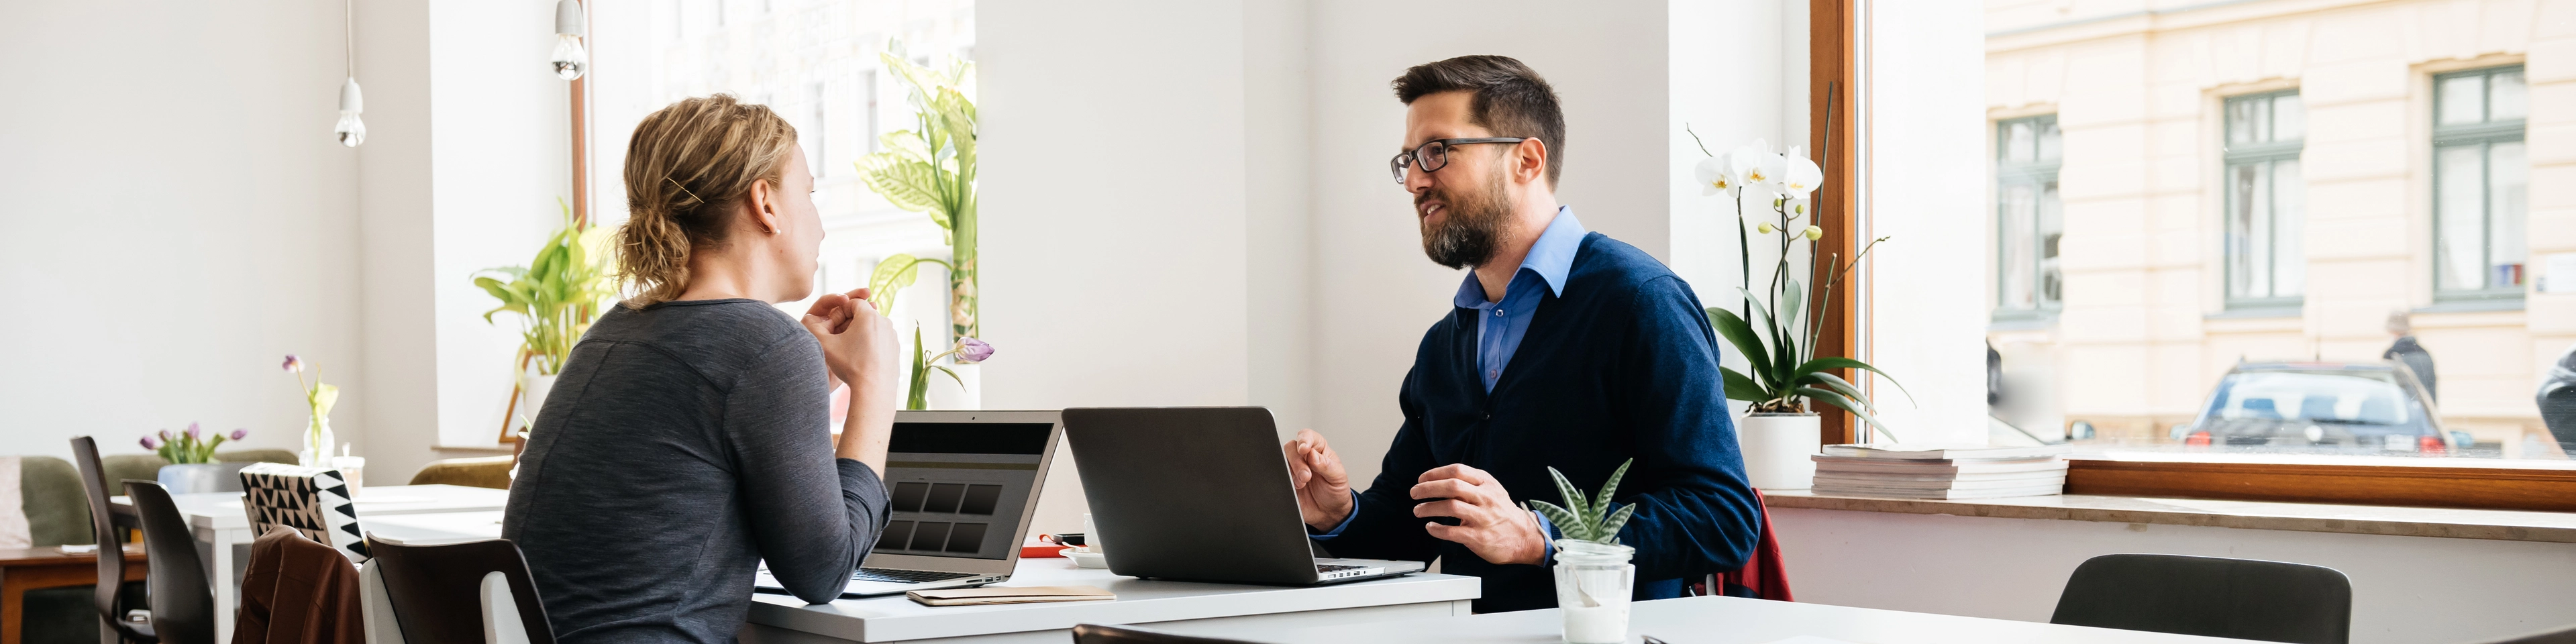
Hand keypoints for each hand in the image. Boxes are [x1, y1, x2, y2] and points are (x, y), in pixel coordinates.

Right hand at [802, 288, 898, 470]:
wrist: (874, 390)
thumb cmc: (850, 366)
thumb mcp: (825, 344)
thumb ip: (813, 327)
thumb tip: (809, 318)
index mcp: (869, 315)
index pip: (851, 302)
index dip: (838, 313)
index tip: (833, 328)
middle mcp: (884, 321)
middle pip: (862, 315)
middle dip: (849, 324)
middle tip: (838, 341)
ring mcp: (892, 335)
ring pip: (871, 328)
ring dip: (859, 335)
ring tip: (849, 352)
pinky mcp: (896, 348)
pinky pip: (880, 340)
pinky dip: (869, 345)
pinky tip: (860, 360)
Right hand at [1282, 429, 1353, 530]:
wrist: (1329, 514)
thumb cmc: (1335, 492)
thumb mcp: (1338, 478)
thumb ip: (1326, 465)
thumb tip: (1313, 454)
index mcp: (1319, 451)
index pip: (1308, 436)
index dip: (1304, 439)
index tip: (1304, 448)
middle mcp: (1304, 458)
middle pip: (1291, 447)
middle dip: (1297, 461)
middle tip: (1306, 476)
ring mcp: (1293, 470)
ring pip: (1282, 461)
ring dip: (1292, 472)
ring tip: (1302, 484)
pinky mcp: (1286, 482)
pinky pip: (1279, 476)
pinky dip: (1286, 481)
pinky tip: (1296, 488)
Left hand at [1412, 464, 1545, 565]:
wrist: (1525, 537)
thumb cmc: (1503, 513)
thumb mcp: (1492, 490)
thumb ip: (1471, 483)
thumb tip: (1442, 479)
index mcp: (1486, 483)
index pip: (1457, 471)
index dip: (1435, 473)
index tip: (1422, 479)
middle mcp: (1485, 498)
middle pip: (1451, 486)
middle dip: (1427, 488)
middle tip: (1415, 493)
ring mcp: (1482, 518)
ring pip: (1450, 507)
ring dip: (1428, 508)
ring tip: (1418, 510)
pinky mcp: (1479, 537)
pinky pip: (1452, 532)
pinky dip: (1437, 529)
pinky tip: (1430, 527)